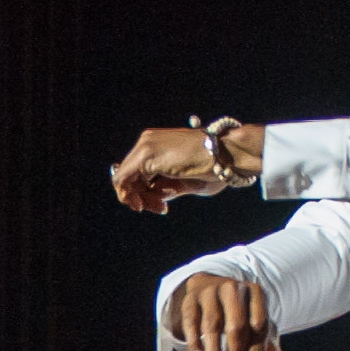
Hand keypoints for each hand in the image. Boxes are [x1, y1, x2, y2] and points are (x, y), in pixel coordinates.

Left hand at [109, 125, 223, 213]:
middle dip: (142, 197)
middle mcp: (148, 141)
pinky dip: (129, 196)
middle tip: (161, 209)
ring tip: (160, 207)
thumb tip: (153, 196)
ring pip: (124, 179)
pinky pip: (122, 180)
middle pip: (130, 176)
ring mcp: (145, 146)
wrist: (227, 154)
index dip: (144, 192)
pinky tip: (145, 205)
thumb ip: (166, 187)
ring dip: (139, 199)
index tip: (160, 206)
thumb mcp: (185, 182)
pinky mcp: (145, 155)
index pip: (138, 172)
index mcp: (158, 144)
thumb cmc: (215, 168)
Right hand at [166, 273, 289, 350]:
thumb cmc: (239, 314)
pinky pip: (192, 324)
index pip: (259, 324)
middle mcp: (233, 289)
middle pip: (236, 325)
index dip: (256, 350)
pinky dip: (195, 343)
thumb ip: (269, 349)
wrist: (210, 289)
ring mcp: (210, 292)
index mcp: (256, 293)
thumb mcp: (255, 327)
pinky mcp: (190, 300)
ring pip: (212, 327)